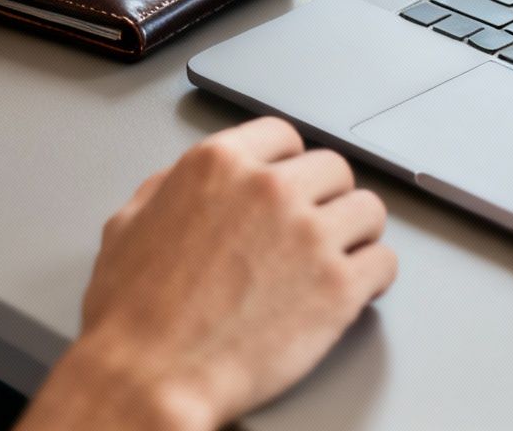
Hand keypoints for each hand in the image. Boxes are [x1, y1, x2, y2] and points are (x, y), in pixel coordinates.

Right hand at [21, 118, 397, 430]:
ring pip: (368, 209)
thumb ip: (166, 189)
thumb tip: (185, 181)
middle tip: (316, 224)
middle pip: (334, 168)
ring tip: (342, 254)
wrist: (149, 377)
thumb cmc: (132, 316)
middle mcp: (270, 189)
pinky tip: (358, 286)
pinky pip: (384, 262)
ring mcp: (309, 235)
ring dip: (356, 232)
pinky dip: (374, 276)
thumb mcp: (127, 226)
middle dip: (326, 197)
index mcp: (218, 164)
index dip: (289, 163)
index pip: (283, 135)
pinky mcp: (338, 286)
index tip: (293, 180)